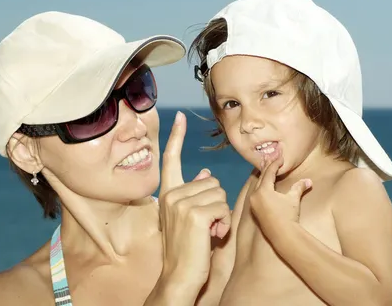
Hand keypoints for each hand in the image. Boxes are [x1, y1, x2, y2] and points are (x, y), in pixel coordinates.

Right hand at [157, 111, 230, 289]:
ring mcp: (181, 203)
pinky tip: (212, 235)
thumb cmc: (187, 249)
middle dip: (216, 203)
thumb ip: (193, 194)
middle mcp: (171, 195)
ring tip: (208, 231)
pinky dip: (224, 223)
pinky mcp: (195, 214)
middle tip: (206, 225)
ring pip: (219, 193)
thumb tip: (204, 172)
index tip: (178, 116)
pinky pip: (222, 207)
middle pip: (212, 181)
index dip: (175, 137)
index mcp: (167, 193)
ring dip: (221, 214)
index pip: (171, 159)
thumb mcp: (187, 218)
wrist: (178, 276)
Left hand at [249, 149, 311, 236]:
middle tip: (269, 157)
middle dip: (266, 167)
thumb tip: (309, 181)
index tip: (279, 157)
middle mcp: (255, 195)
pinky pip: (256, 193)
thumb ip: (299, 187)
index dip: (274, 164)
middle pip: (261, 177)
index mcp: (263, 190)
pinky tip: (263, 184)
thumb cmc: (288, 215)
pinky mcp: (254, 210)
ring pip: (257, 185)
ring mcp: (253, 203)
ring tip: (265, 167)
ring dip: (262, 176)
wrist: (283, 235)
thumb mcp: (293, 199)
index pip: (268, 173)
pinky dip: (260, 186)